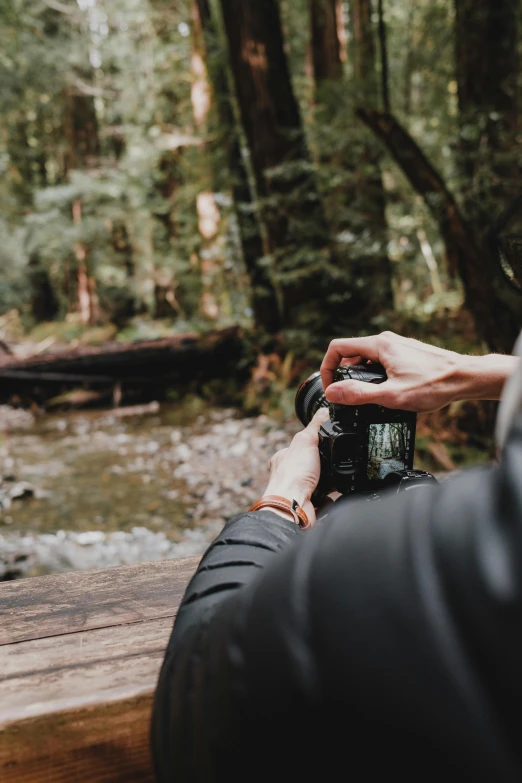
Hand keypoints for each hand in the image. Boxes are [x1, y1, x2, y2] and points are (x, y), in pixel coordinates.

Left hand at [263, 407, 328, 526]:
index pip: (302, 446)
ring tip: (336, 478)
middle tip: (335, 461)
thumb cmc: (293, 475)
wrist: (293, 507)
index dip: (316, 443)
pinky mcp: (311, 506)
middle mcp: (289, 475)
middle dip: (326, 465)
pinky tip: (335, 493)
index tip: (328, 441)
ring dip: (331, 481)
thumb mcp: (306, 440)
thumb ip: (316, 426)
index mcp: (284, 458)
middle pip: (314, 465)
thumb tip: (324, 410)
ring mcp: (300, 492)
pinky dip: (333, 497)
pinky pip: (328, 499)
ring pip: (322, 483)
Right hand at [320, 331, 518, 412]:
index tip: (330, 387)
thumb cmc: (434, 385)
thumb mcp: (392, 395)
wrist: (466, 378)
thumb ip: (359, 394)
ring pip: (367, 359)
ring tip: (368, 398)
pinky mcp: (406, 354)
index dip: (327, 367)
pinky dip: (376, 375)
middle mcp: (387, 341)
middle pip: (351, 353)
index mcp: (379, 345)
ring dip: (361, 376)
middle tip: (347, 397)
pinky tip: (387, 392)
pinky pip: (381, 361)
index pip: (338, 348)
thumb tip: (332, 392)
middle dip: (344, 375)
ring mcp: (398, 346)